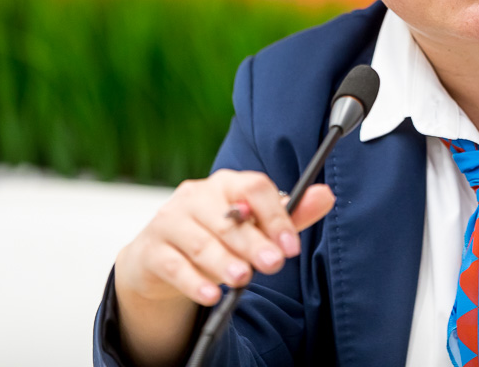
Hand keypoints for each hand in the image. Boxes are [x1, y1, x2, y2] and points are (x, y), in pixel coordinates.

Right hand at [111, 170, 333, 366]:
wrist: (162, 256)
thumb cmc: (218, 236)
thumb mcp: (255, 225)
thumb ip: (290, 214)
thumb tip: (326, 196)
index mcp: (227, 183)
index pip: (254, 188)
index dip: (276, 217)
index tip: (291, 246)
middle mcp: (196, 196)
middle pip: (229, 219)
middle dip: (254, 244)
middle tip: (273, 265)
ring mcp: (170, 221)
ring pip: (202, 243)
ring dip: (224, 262)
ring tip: (242, 279)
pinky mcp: (152, 250)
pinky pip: (174, 266)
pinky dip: (194, 282)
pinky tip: (211, 295)